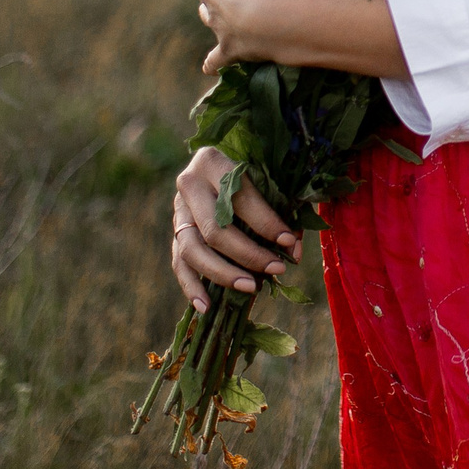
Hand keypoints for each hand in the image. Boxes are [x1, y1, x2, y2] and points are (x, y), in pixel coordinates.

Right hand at [168, 145, 301, 311]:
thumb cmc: (254, 170)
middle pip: (214, 229)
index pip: (239, 199)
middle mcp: (188, 185)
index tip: (289, 242)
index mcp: (211, 161)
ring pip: (193, 250)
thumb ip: (283, 210)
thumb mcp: (269, 179)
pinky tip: (206, 307)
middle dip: (248, 253)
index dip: (266, 223)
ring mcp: (177, 211)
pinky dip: (191, 287)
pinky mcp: (175, 233)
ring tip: (251, 288)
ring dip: (223, 273)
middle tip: (277, 268)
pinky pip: (179, 264)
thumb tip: (292, 251)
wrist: (220, 165)